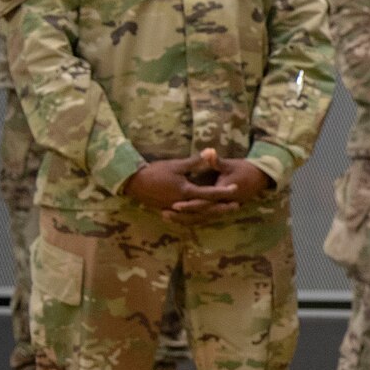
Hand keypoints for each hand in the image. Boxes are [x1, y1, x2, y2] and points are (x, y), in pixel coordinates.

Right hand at [124, 149, 270, 221]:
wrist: (133, 183)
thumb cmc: (155, 171)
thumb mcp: (176, 165)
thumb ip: (195, 161)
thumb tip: (210, 151)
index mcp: (185, 191)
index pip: (209, 192)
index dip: (224, 191)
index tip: (236, 188)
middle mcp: (182, 203)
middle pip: (206, 208)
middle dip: (222, 207)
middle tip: (237, 205)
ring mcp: (175, 209)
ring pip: (197, 216)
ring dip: (211, 214)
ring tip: (223, 212)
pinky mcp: (169, 211)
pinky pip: (186, 218)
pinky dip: (196, 218)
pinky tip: (203, 217)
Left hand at [170, 151, 271, 218]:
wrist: (260, 178)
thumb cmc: (245, 170)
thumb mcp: (230, 165)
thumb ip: (216, 161)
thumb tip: (208, 152)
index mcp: (223, 194)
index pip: (204, 202)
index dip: (188, 204)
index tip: (174, 204)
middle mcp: (222, 204)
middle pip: (199, 214)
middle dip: (182, 215)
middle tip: (164, 213)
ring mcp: (221, 208)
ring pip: (201, 218)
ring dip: (184, 219)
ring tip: (166, 216)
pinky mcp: (219, 208)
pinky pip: (203, 217)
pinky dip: (191, 218)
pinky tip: (177, 217)